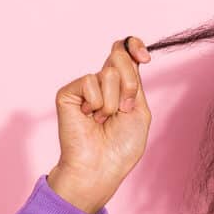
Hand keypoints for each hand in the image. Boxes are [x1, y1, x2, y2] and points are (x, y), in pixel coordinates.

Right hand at [48, 36, 152, 212]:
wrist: (100, 166)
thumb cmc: (121, 146)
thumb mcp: (139, 110)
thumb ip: (135, 82)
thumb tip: (129, 54)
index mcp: (121, 86)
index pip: (125, 52)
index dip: (134, 46)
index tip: (145, 58)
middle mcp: (102, 83)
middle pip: (119, 57)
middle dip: (129, 84)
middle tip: (124, 109)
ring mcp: (84, 87)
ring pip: (108, 73)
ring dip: (113, 101)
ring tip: (104, 120)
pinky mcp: (68, 92)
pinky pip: (89, 81)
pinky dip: (96, 103)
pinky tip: (89, 117)